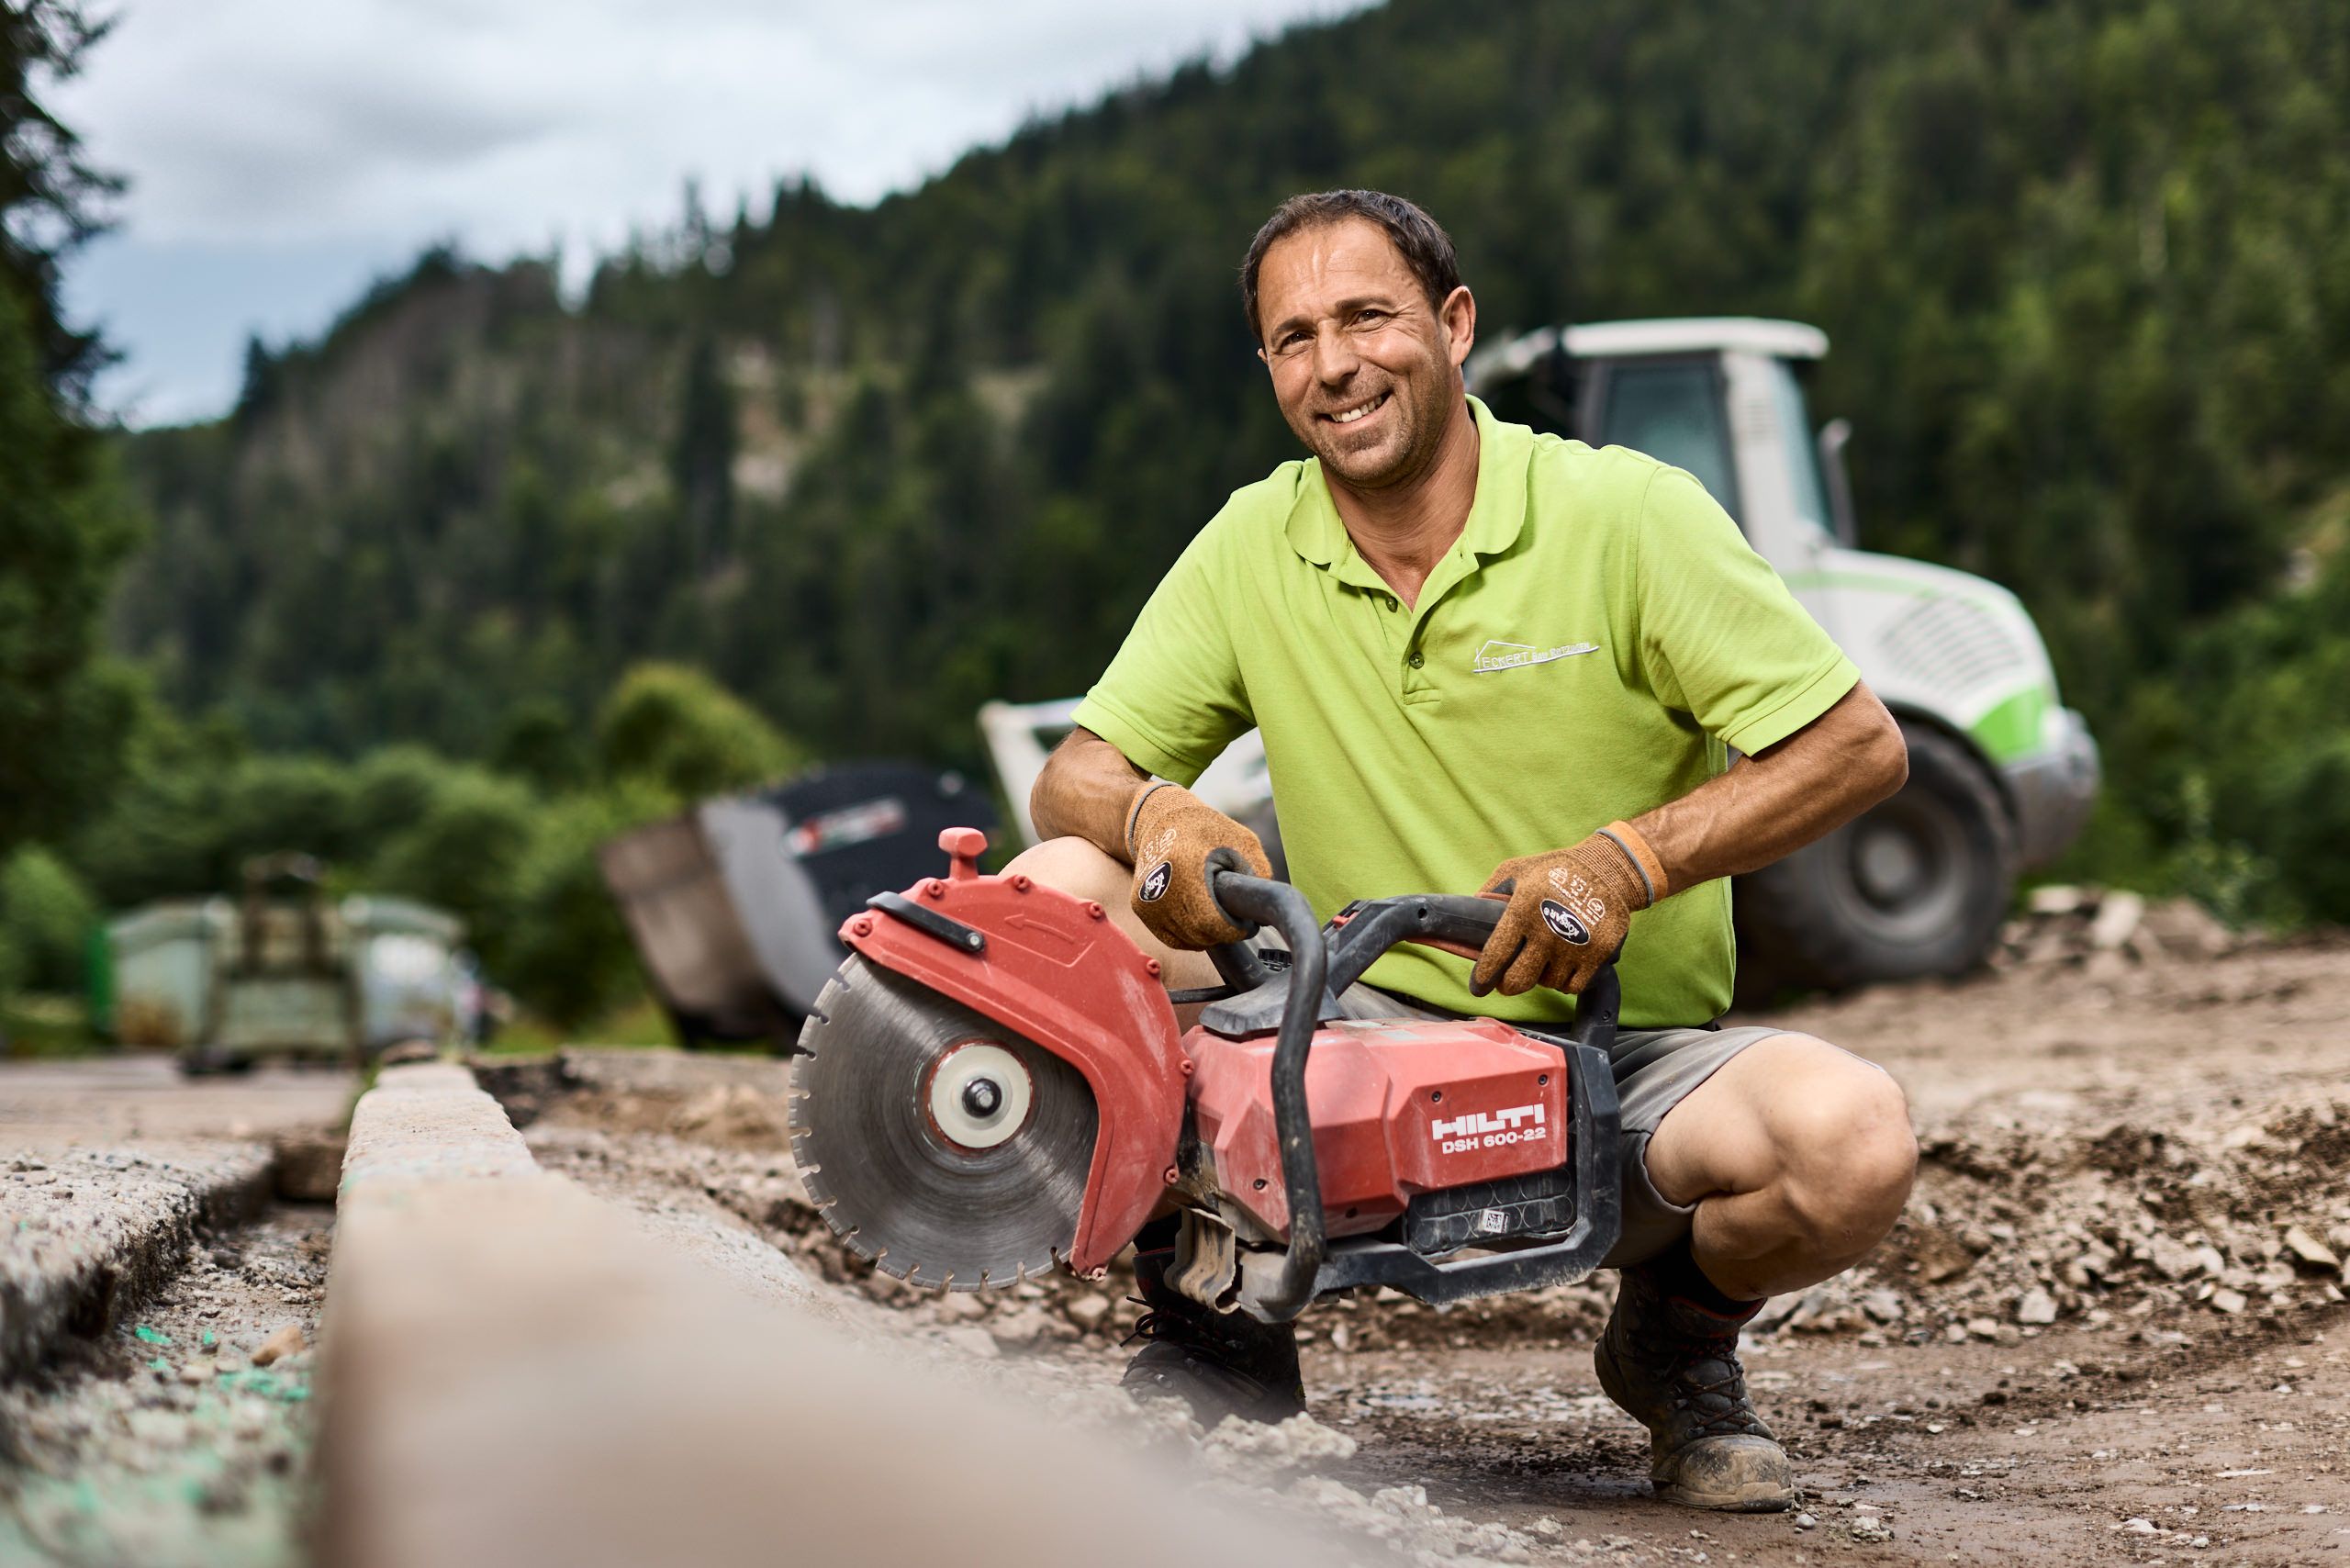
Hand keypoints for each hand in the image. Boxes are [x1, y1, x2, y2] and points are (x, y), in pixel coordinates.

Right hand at [1125, 783, 1272, 949]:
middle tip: (1236, 917)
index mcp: (1186, 868)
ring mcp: (1147, 900)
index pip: (1213, 922)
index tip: (1248, 922)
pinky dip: (1192, 936)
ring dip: (1209, 935)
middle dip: (1225, 932)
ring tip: (1219, 913)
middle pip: (1202, 934)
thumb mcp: (1242, 841)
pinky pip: (1174, 939)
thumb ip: (1259, 874)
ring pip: (1189, 940)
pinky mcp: (1140, 908)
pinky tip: (1202, 919)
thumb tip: (1263, 911)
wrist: (1160, 821)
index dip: (1236, 929)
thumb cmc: (1206, 830)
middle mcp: (1161, 888)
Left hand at [1471, 825, 1660, 996]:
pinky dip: (1565, 980)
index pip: (1495, 955)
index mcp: (1523, 909)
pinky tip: (1563, 964)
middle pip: (1519, 981)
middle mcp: (1547, 931)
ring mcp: (1574, 945)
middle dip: (1508, 985)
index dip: (1483, 977)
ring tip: (1543, 959)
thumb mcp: (1517, 870)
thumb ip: (1489, 891)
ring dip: (1541, 977)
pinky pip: (1572, 986)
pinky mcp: (1598, 954)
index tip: (1478, 987)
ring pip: (1547, 983)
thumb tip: (1469, 913)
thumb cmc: (1556, 869)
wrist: (1607, 869)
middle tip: (1507, 981)